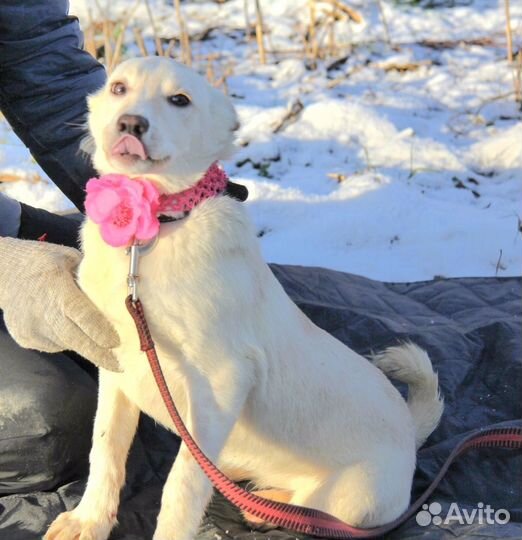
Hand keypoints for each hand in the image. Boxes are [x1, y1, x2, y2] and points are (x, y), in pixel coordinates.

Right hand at [0, 237, 120, 370]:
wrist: (3, 272)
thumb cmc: (42, 261)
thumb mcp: (69, 258)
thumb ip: (91, 277)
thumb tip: (117, 293)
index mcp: (59, 290)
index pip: (85, 317)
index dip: (102, 332)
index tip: (118, 343)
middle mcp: (44, 313)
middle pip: (77, 340)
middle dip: (100, 355)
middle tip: (121, 366)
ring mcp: (33, 329)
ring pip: (67, 344)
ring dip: (85, 346)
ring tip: (101, 346)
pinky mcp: (25, 338)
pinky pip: (54, 345)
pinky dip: (66, 341)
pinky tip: (69, 328)